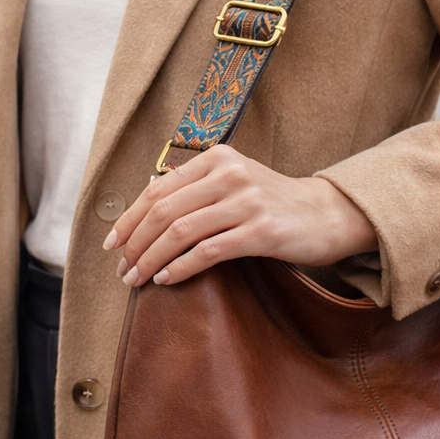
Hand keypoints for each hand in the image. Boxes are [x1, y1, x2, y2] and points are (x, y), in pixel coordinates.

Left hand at [103, 145, 377, 286]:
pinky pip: (208, 252)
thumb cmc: (275, 203)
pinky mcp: (261, 231)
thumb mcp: (235, 180)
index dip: (129, 219)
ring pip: (180, 232)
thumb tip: (147, 196)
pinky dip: (181, 268)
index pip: (158, 190)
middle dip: (135, 244)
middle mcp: (229, 174)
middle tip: (122, 270)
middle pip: (163, 211)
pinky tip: (167, 279)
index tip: (111, 245)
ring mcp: (246, 202)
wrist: (328, 215)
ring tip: (138, 279)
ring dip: (151, 260)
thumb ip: (197, 185)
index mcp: (217, 159)